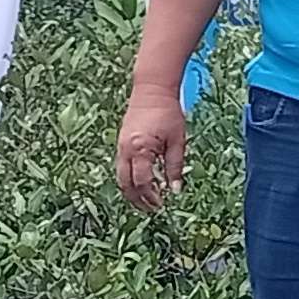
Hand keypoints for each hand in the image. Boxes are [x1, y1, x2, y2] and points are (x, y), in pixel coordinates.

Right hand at [117, 85, 189, 208]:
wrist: (152, 90)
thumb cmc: (167, 112)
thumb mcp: (177, 141)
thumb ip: (175, 167)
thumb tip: (176, 189)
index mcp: (141, 149)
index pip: (143, 182)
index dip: (151, 196)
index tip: (161, 204)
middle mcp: (126, 150)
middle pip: (127, 184)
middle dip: (137, 200)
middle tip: (151, 209)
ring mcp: (121, 146)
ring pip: (121, 177)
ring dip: (132, 191)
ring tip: (145, 200)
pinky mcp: (121, 143)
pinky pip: (121, 167)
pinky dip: (129, 179)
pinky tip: (141, 183)